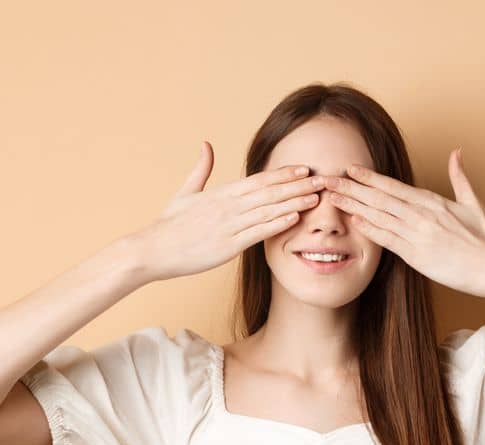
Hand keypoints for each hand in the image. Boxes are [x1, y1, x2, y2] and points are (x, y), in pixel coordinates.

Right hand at [130, 141, 327, 281]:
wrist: (151, 250)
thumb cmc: (169, 224)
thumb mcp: (185, 192)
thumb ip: (201, 169)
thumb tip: (206, 144)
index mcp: (220, 194)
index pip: (258, 180)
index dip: (283, 174)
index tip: (304, 169)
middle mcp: (227, 207)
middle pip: (270, 192)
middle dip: (298, 185)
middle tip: (323, 179)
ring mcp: (229, 226)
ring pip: (268, 210)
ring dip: (295, 203)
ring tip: (318, 197)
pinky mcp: (228, 246)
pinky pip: (258, 232)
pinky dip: (277, 224)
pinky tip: (296, 218)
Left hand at [324, 148, 484, 298]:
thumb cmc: (483, 239)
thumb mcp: (472, 204)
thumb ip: (460, 177)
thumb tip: (457, 152)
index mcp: (433, 201)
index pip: (393, 185)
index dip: (369, 176)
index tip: (350, 169)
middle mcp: (421, 214)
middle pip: (379, 197)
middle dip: (351, 187)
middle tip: (327, 178)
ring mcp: (417, 234)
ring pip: (378, 215)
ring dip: (352, 204)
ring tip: (330, 196)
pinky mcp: (416, 255)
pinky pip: (387, 238)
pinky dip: (369, 228)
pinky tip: (353, 220)